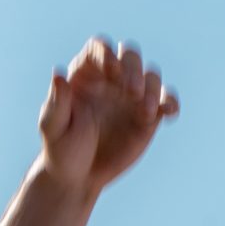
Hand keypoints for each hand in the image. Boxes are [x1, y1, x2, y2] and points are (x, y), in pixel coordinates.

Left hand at [38, 37, 179, 197]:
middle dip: (133, 68)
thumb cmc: (61, 149)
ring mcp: (132, 96)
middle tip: (131, 91)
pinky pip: (166, 100)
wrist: (79, 176)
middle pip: (129, 55)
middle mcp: (112, 79)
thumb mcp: (53, 127)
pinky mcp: (149, 115)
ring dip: (152, 88)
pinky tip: (170, 113)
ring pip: (151, 75)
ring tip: (146, 111)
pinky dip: (171, 102)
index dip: (107, 53)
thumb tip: (58, 75)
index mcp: (86, 74)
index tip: (112, 70)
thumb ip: (57, 102)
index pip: (99, 48)